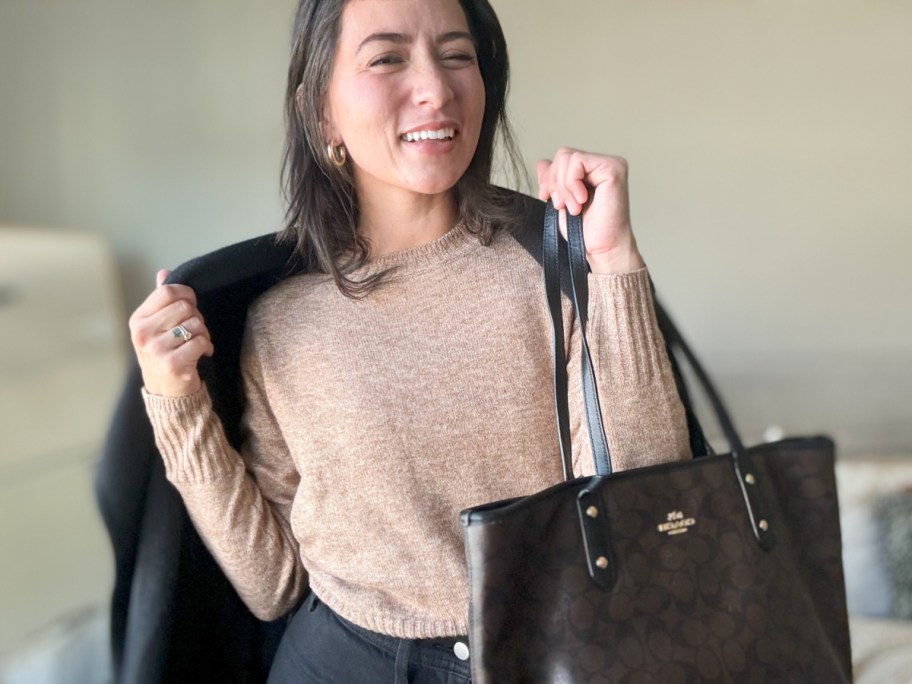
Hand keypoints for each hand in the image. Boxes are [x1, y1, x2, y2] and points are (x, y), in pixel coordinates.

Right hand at [129, 269, 213, 396]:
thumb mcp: (156, 327)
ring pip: (195, 324)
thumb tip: (163, 272)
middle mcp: (143, 334)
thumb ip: (161, 300)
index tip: (192, 304)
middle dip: (197, 317)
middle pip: (184, 307)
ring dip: (204, 333)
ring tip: (198, 343)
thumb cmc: (164, 354)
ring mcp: (156, 350)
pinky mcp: (172, 364)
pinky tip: (202, 354)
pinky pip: (200, 341)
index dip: (187, 294)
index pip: (167, 292)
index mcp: (138, 321)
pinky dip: (207, 347)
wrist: (166, 392)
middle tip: (195, 330)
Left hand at [537, 148, 644, 273]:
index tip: (549, 200)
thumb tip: (542, 162)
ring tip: (573, 207)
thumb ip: (554, 180)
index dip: (549, 178)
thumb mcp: (561, 201)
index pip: (562, 158)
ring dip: (563, 186)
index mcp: (592, 170)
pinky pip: (577, 160)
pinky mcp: (613, 167)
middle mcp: (602, 164)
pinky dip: (571, 183)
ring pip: (567, 156)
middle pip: (563, 154)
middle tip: (563, 206)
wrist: (602, 247)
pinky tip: (581, 200)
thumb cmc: (586, 230)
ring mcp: (610, 164)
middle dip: (554, 182)